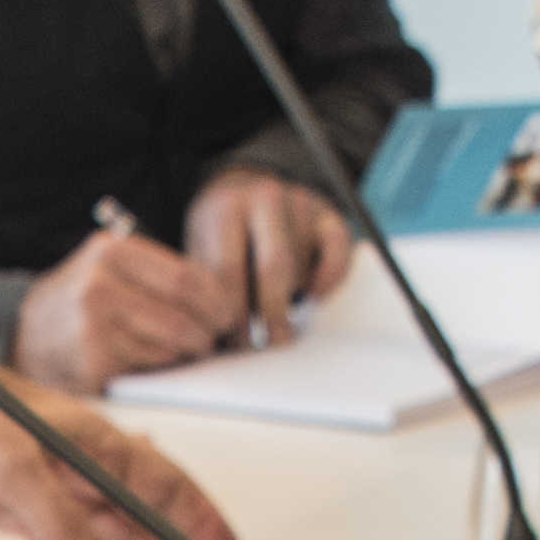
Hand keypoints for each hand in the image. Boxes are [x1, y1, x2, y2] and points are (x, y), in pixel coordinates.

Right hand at [15, 218, 247, 386]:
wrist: (25, 335)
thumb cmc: (80, 303)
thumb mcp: (110, 269)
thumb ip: (156, 275)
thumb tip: (219, 300)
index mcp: (111, 251)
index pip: (186, 276)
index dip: (217, 299)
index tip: (228, 312)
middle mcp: (101, 283)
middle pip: (183, 312)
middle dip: (209, 330)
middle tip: (214, 338)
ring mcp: (95, 324)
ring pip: (171, 341)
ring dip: (190, 351)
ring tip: (190, 350)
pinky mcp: (94, 360)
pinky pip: (150, 365)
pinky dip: (162, 367)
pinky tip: (156, 362)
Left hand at [184, 164, 359, 337]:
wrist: (237, 191)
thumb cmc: (216, 238)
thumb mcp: (200, 254)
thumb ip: (210, 291)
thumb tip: (221, 347)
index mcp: (225, 209)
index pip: (230, 271)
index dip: (233, 315)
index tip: (234, 344)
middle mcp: (265, 197)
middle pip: (274, 268)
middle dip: (270, 316)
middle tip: (265, 347)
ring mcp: (300, 202)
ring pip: (302, 267)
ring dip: (291, 299)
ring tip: (275, 319)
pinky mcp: (327, 213)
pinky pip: (339, 253)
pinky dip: (329, 280)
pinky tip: (313, 297)